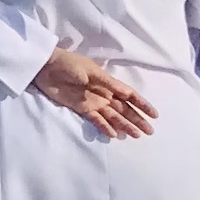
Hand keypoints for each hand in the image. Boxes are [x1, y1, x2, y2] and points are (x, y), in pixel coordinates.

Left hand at [33, 46, 157, 139]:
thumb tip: (128, 94)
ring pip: (113, 116)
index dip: (142, 104)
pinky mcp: (81, 108)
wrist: (45, 67)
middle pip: (124, 108)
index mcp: (107, 82)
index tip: (154, 115)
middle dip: (137, 119)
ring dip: (125, 125)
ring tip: (136, 135)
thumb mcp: (91, 71)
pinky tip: (115, 135)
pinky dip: (105, 127)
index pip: (129, 95)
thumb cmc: (68, 64)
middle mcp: (103, 93)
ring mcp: (92, 102)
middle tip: (150, 131)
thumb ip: (109, 83)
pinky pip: (96, 120)